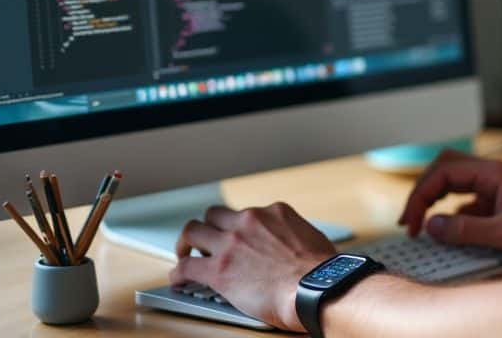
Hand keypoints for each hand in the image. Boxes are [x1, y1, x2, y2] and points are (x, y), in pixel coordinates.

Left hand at [171, 202, 336, 330]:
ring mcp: (231, 243)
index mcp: (274, 212)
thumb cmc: (322, 271)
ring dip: (186, 243)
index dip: (236, 226)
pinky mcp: (218, 269)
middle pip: (214, 215)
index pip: (246, 212)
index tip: (235, 236)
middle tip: (204, 241)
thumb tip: (293, 245)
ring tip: (183, 254)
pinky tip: (179, 279)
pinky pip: (187, 267)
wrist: (317, 287)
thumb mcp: (311, 238)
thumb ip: (293, 235)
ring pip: (192, 232)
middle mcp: (249, 221)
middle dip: (207, 228)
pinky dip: (179, 272)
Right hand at [398, 149, 501, 259]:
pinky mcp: (497, 201)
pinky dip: (450, 212)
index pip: (442, 173)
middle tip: (409, 221)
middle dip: (421, 192)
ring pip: (452, 181)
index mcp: (492, 173)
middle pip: (443, 168)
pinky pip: (465, 199)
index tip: (413, 224)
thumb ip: (467, 230)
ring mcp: (494, 186)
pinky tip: (449, 232)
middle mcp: (490, 174)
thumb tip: (432, 226)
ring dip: (433, 199)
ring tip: (421, 225)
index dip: (420, 196)